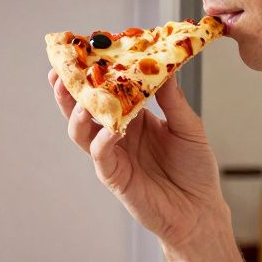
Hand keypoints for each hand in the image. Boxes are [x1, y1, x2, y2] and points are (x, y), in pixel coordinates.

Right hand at [48, 68, 228, 246]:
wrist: (201, 210)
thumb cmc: (195, 169)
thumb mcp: (189, 126)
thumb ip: (173, 100)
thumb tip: (164, 66)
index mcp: (134, 117)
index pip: (106, 90)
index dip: (93, 73)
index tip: (83, 51)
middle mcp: (117, 133)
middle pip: (83, 107)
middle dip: (69, 89)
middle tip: (60, 71)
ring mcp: (113, 155)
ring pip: (81, 130)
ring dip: (77, 113)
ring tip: (81, 97)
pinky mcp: (114, 177)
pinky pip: (100, 155)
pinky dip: (101, 141)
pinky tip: (110, 131)